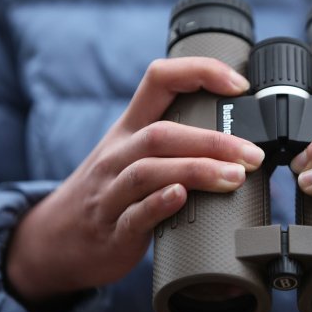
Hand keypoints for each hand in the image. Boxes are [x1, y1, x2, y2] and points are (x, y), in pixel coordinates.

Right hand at [6, 58, 264, 304]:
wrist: (58, 240)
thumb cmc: (111, 191)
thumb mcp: (133, 156)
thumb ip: (177, 142)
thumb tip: (241, 139)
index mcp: (129, 129)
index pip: (159, 80)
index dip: (199, 72)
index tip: (239, 85)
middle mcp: (117, 154)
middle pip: (162, 133)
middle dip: (212, 140)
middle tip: (253, 154)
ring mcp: (111, 192)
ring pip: (149, 171)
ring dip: (196, 170)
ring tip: (235, 177)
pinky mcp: (113, 230)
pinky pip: (134, 215)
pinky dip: (159, 205)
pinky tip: (181, 198)